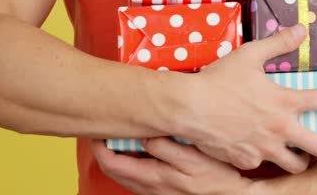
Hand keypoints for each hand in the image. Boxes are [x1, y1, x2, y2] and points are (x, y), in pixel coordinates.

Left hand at [92, 138, 256, 194]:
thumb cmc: (217, 178)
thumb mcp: (193, 159)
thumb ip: (165, 147)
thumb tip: (143, 135)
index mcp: (153, 178)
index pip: (112, 163)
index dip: (101, 144)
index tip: (99, 128)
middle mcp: (149, 187)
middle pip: (113, 169)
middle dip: (105, 148)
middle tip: (106, 128)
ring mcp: (154, 190)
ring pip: (123, 173)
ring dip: (117, 154)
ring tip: (122, 134)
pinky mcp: (161, 190)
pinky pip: (136, 176)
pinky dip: (130, 161)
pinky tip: (140, 148)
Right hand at [171, 23, 316, 171]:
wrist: (188, 108)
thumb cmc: (218, 79)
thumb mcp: (249, 55)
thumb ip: (278, 43)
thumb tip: (300, 29)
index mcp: (284, 101)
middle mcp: (280, 129)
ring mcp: (264, 149)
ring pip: (294, 164)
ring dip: (301, 160)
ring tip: (302, 156)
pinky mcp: (247, 161)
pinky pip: (262, 164)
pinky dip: (264, 159)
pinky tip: (259, 152)